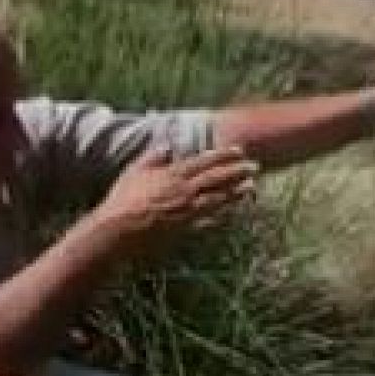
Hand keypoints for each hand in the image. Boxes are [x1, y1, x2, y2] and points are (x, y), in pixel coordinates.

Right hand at [93, 146, 257, 245]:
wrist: (119, 229)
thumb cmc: (123, 199)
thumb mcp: (134, 170)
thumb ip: (152, 157)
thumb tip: (166, 146)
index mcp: (174, 174)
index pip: (205, 161)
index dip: (224, 155)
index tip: (240, 150)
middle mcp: (186, 191)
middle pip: (218, 179)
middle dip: (238, 171)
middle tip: (254, 167)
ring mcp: (188, 211)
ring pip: (219, 199)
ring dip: (238, 192)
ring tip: (251, 187)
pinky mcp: (187, 228)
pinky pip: (211, 220)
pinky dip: (224, 215)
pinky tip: (233, 212)